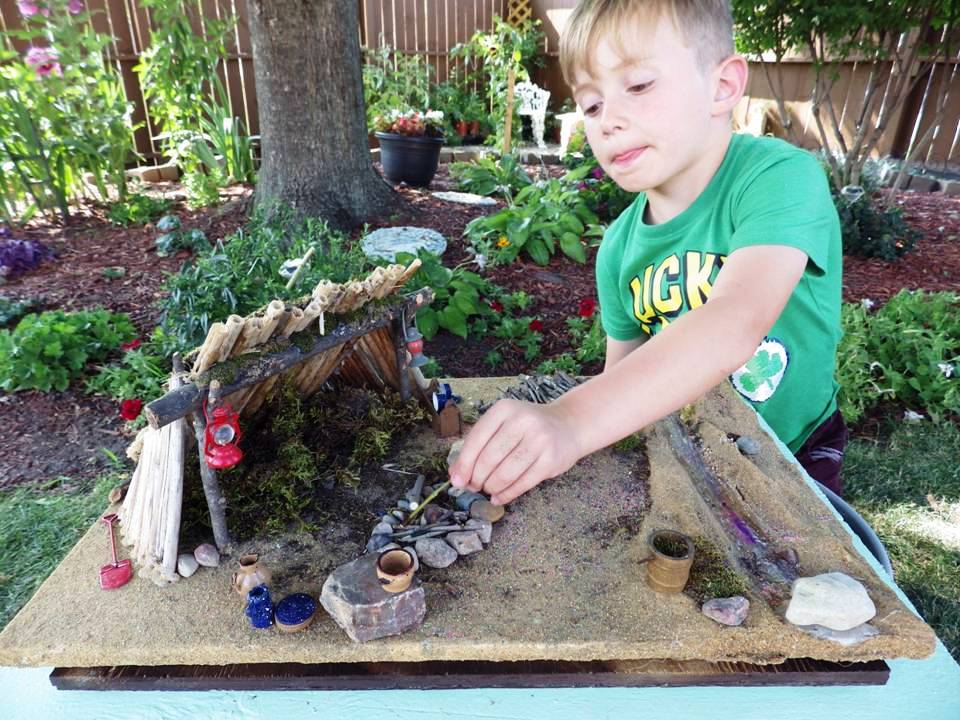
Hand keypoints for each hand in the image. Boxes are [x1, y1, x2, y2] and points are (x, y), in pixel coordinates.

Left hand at [448, 398, 582, 505]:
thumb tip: (456, 474)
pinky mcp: (551, 461)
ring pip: (505, 474)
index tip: (457, 480)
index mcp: (504, 409)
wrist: (568, 424)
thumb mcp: (503, 424)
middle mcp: (522, 421)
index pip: (476, 440)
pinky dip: (507, 494)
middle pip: (489, 459)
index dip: (464, 464)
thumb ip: (479, 444)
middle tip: (474, 486)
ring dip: (491, 487)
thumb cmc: (528, 426)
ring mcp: (539, 441)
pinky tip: (499, 497)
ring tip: (488, 489)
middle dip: (476, 478)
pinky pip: (522, 484)